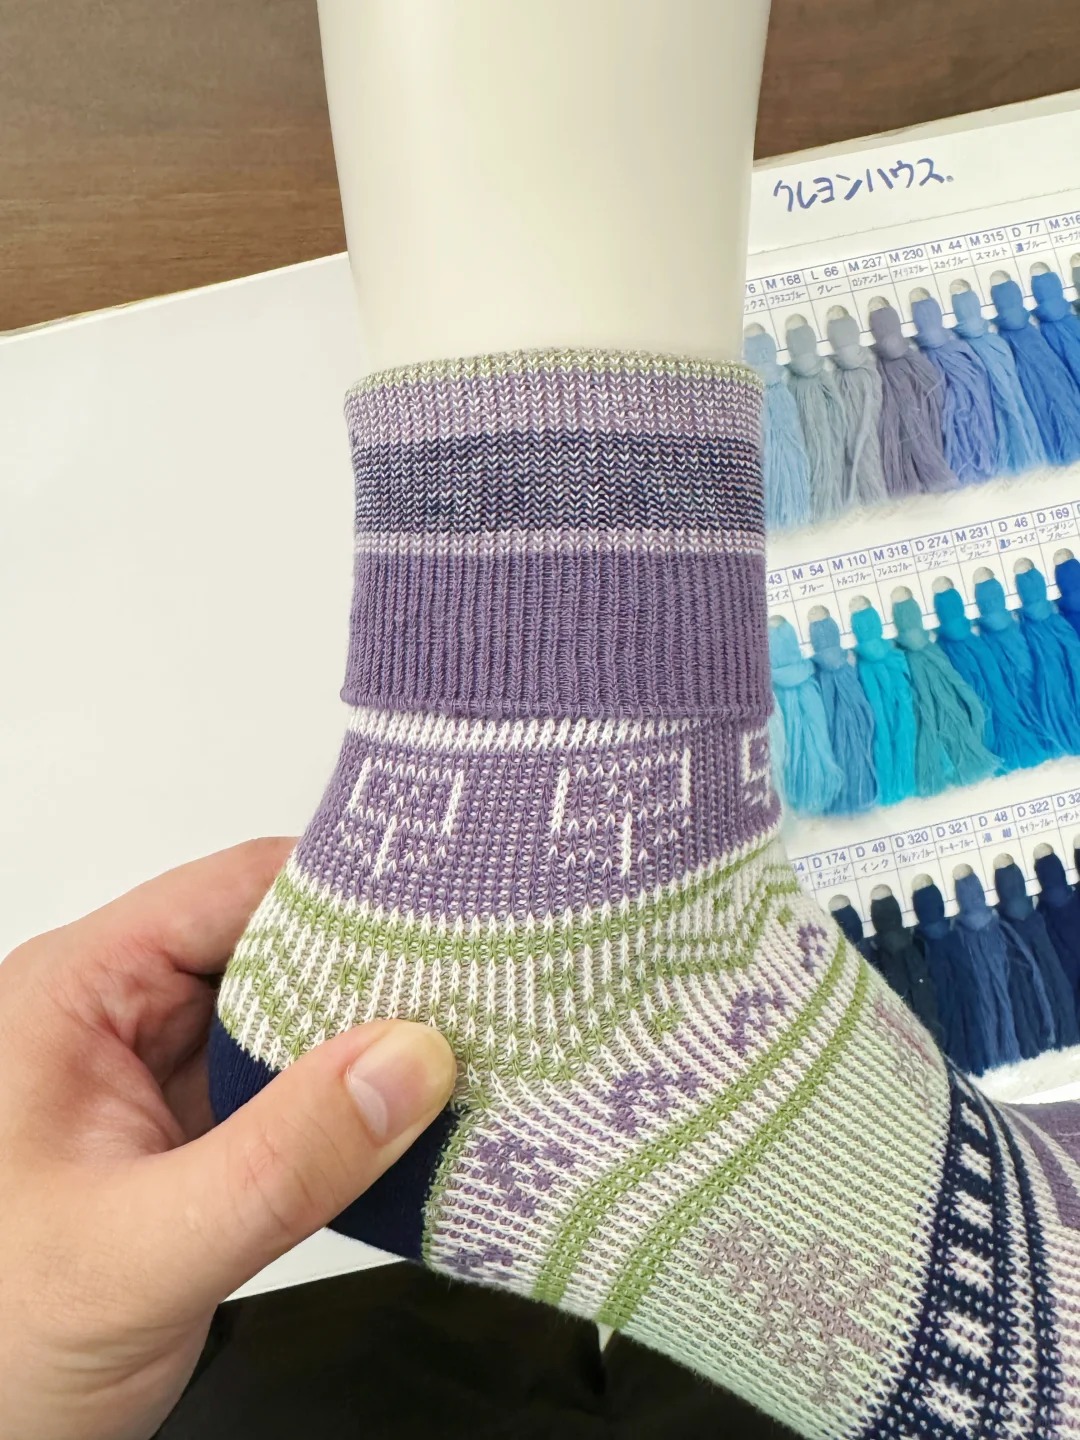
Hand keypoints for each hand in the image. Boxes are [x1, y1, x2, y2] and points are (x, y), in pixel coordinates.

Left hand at [0, 839, 455, 1439]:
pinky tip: (411, 1115)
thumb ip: (281, 1160)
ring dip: (372, 1035)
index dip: (346, 890)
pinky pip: (293, 1083)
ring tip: (466, 1046)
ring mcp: (160, 1070)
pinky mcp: (194, 1128)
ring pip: (293, 1011)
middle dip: (376, 966)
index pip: (236, 889)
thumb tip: (407, 1062)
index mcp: (80, 991)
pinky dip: (354, 1096)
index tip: (449, 911)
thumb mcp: (140, 1252)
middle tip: (482, 988)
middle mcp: (121, 1012)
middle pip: (276, 942)